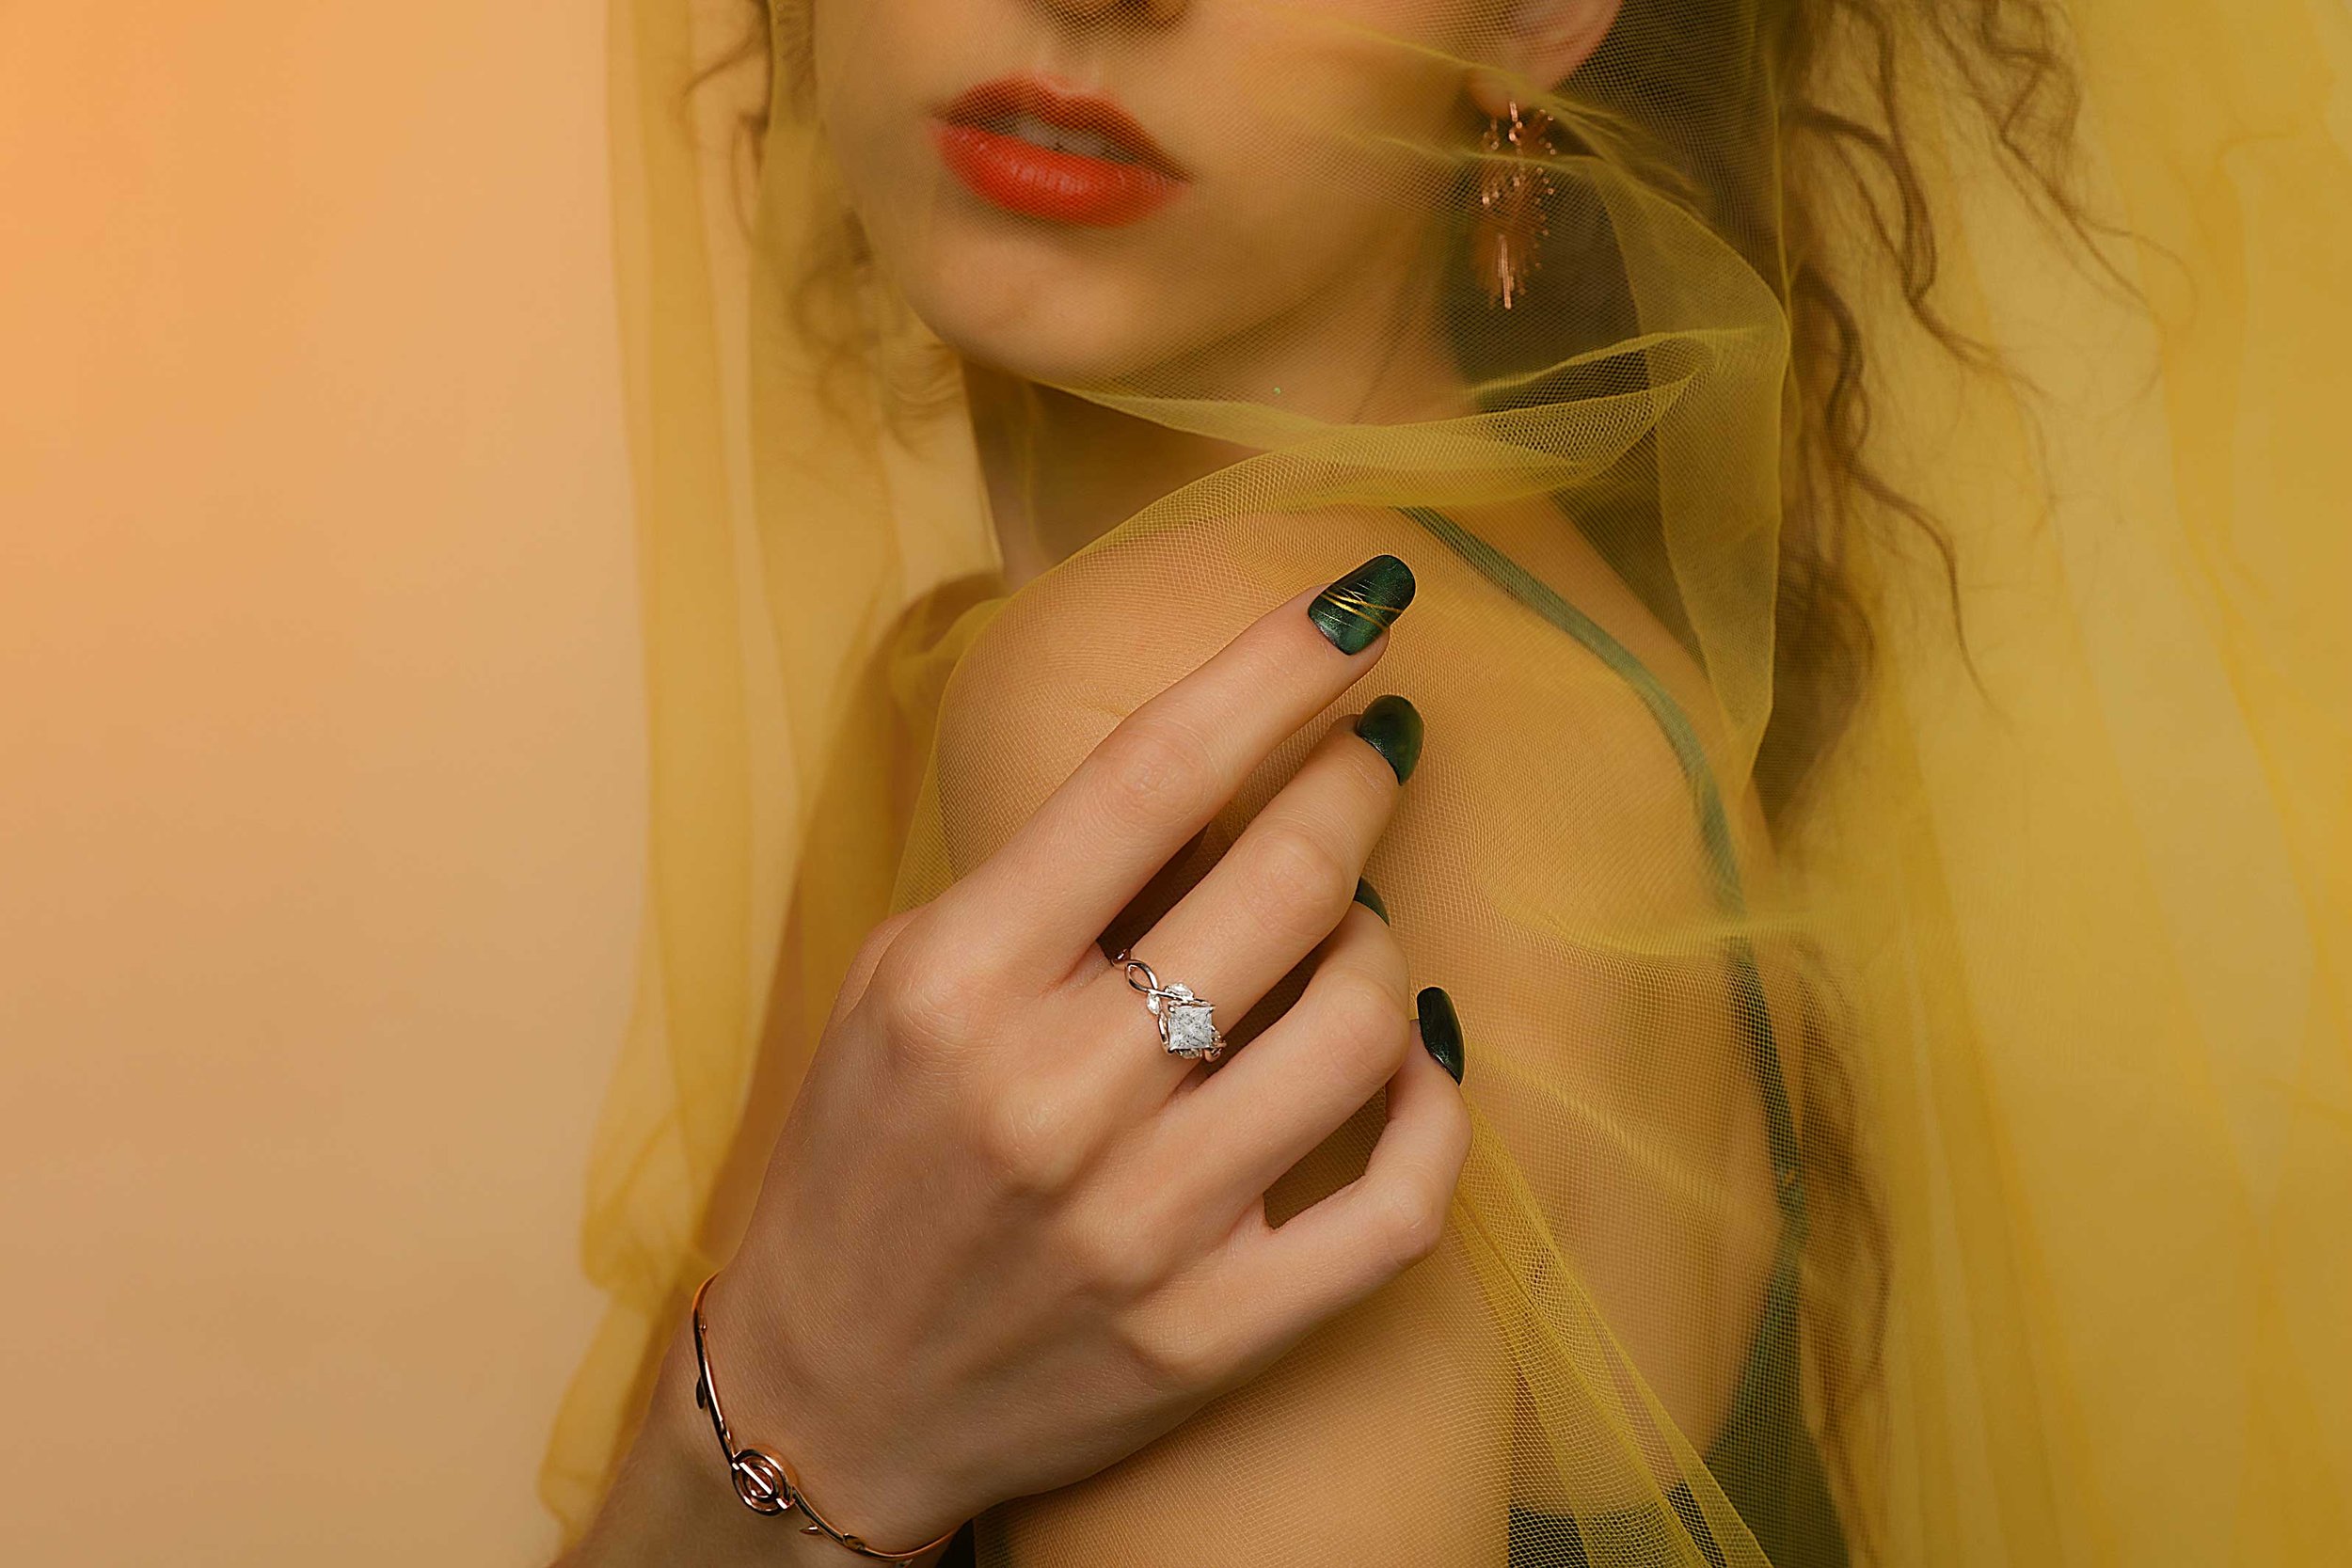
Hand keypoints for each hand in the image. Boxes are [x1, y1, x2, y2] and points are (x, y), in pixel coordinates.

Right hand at [575, 557, 1469, 1561]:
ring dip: (1389, 939)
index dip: (1280, 668)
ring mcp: (1146, 1225)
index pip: (1154, 774)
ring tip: (1362, 920)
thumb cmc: (864, 1158)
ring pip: (1365, 1023)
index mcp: (959, 983)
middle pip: (1288, 882)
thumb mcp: (899, 979)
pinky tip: (1424, 1054)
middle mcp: (1054, 1096)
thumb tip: (1220, 765)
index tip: (1362, 607)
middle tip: (1379, 747)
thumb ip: (1042, 878)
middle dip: (1362, 778)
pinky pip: (1403, 1201)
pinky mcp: (1216, 1333)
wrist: (833, 1401)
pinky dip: (1442, 1107)